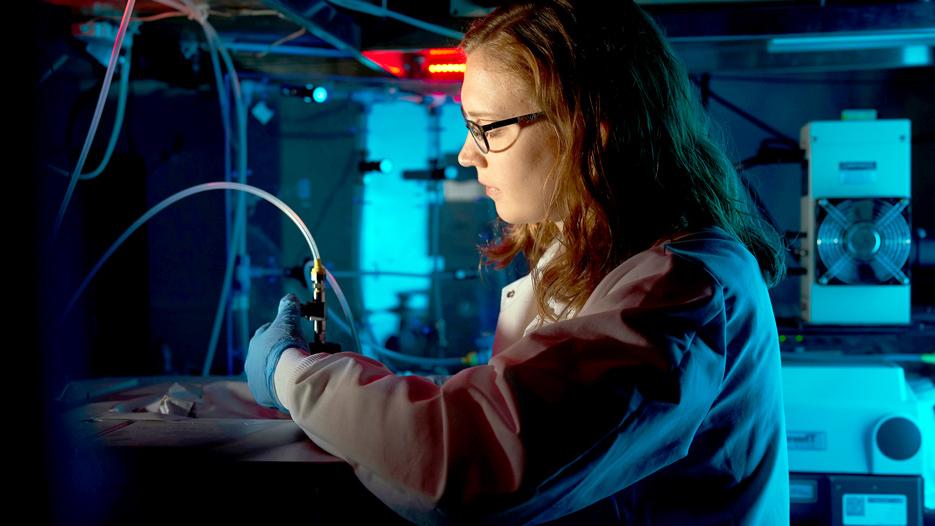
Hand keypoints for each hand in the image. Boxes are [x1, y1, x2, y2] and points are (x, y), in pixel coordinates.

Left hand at [246, 293, 308, 411]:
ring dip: (283, 370)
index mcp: (256, 343)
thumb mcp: (288, 320)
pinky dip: (284, 386)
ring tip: (299, 370)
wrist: (287, 376)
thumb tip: (289, 297)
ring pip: (271, 373)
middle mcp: (251, 362)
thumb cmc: (286, 346)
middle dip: (281, 352)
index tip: (292, 332)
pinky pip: (275, 389)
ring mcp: (256, 380)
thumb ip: (288, 308)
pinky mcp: (263, 395)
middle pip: (267, 355)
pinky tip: (296, 383)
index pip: (266, 333)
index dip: (280, 331)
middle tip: (299, 352)